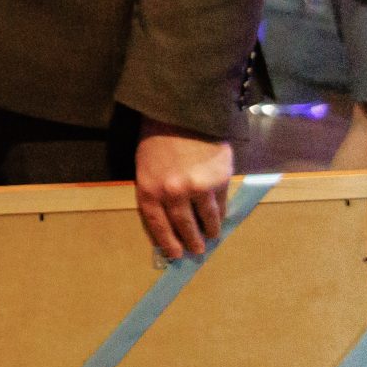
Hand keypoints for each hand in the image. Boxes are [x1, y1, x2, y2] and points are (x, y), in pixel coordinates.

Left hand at [133, 121, 231, 260]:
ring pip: (206, 218)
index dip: (167, 241)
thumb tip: (168, 216)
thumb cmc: (157, 137)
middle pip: (183, 225)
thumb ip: (156, 190)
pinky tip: (220, 219)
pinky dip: (221, 214)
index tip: (175, 254)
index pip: (158, 224)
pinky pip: (221, 204)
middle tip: (197, 251)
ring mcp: (198, 188)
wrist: (182, 112)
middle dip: (191, 240)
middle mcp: (173, 192)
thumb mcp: (145, 164)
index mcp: (149, 188)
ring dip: (209, 230)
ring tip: (211, 237)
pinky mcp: (219, 181)